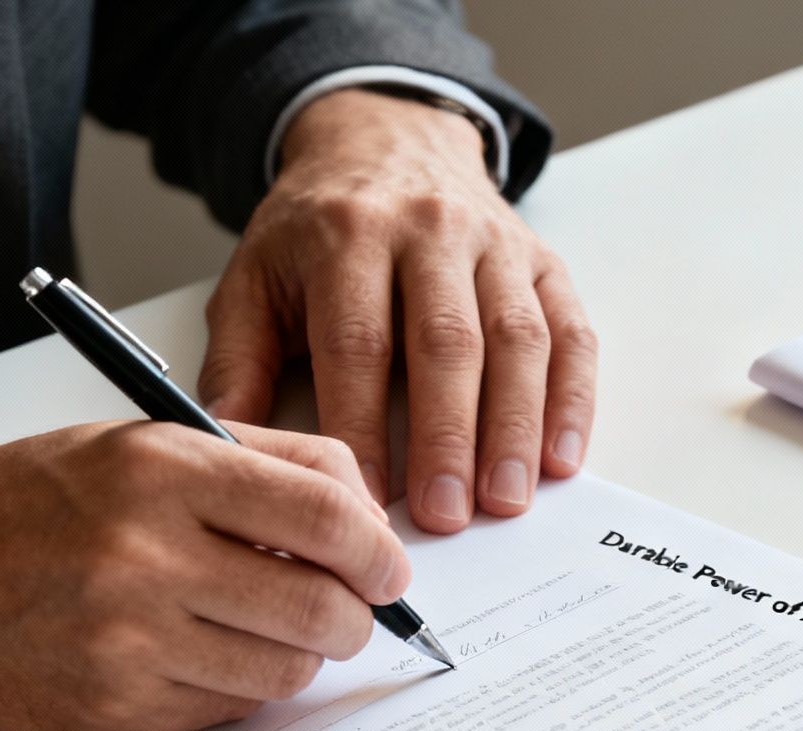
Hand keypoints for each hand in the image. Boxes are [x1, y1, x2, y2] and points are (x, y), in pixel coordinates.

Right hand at [0, 423, 407, 730]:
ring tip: (269, 626)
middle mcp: (147, 556)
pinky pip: (229, 710)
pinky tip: (208, 652)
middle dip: (357, 617)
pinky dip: (241, 687)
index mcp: (162, 472)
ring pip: (284, 671)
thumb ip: (260, 462)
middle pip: (321, 609)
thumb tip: (365, 510)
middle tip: (350, 610)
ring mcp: (128, 642)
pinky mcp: (115, 707)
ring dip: (300, 655)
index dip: (379, 552)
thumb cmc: (25, 501)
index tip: (389, 568)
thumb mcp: (138, 441)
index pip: (326, 518)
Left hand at [197, 87, 597, 532]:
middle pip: (447, 342)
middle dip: (448, 437)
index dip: (362, 426)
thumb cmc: (316, 231)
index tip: (363, 500)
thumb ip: (237, 364)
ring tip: (505, 500)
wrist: (386, 142)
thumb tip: (230, 450)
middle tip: (446, 515)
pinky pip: (570, 331)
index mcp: (347, 235)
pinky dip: (572, 398)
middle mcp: (429, 230)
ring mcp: (494, 244)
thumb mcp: (254, 279)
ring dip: (515, 427)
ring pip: (517, 340)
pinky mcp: (543, 262)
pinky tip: (561, 456)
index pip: (358, 341)